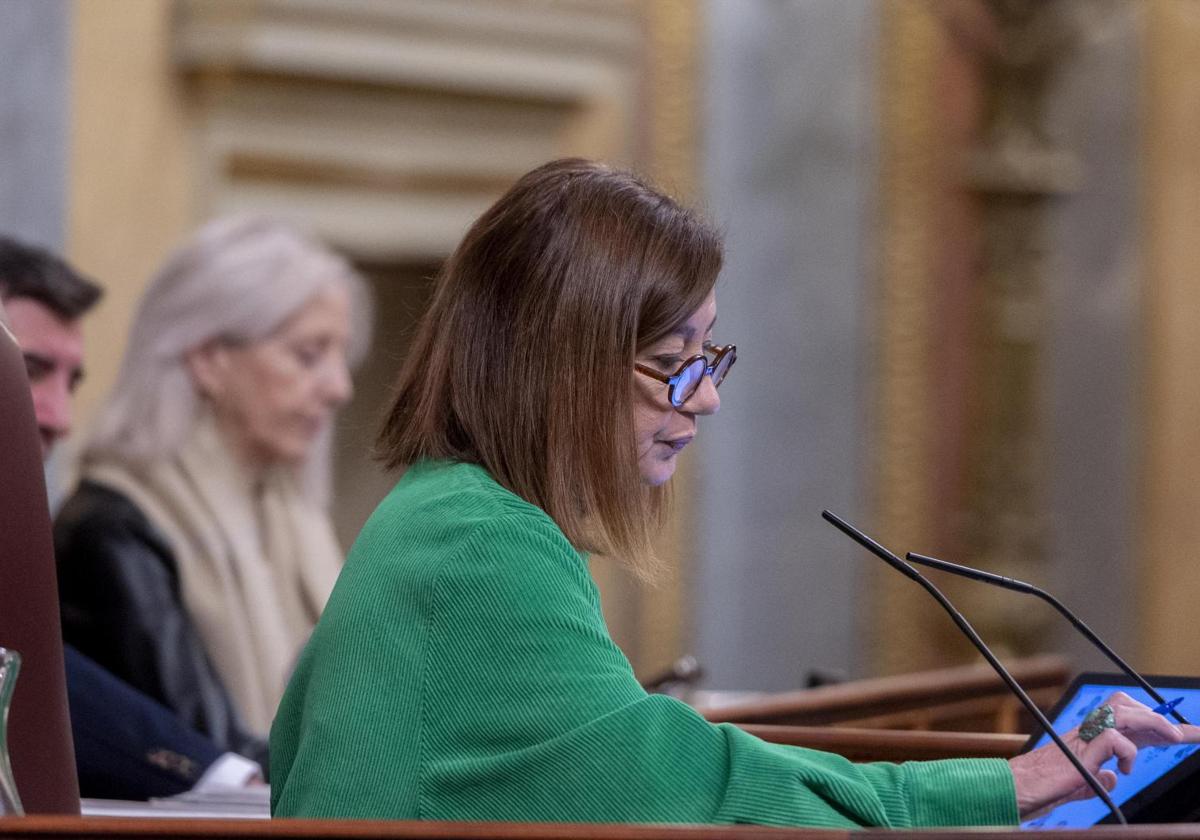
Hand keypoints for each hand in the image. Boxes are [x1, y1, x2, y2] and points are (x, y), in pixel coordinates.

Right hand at [1008, 691, 1199, 818]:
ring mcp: (1083, 738)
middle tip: (1187, 734)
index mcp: (1090, 740)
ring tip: (1175, 737)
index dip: (1157, 726)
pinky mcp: (1080, 751)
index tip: (1186, 733)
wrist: (1016, 788)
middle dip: (1159, 717)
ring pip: (1122, 712)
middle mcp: (1087, 733)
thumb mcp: (1081, 785)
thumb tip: (1115, 777)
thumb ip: (1100, 778)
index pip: (1128, 724)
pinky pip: (1113, 738)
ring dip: (1153, 722)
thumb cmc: (1043, 788)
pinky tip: (1123, 768)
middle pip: (1125, 706)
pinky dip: (1127, 751)